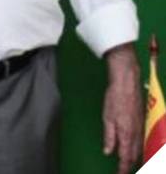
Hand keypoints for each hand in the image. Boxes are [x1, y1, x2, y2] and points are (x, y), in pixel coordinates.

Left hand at [102, 43, 142, 173]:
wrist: (127, 84)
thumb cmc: (115, 99)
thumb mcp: (107, 118)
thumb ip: (109, 137)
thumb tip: (108, 152)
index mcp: (127, 134)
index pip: (126, 157)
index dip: (123, 168)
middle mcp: (137, 134)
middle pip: (135, 156)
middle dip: (129, 166)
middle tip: (123, 171)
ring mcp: (141, 128)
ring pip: (140, 149)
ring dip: (135, 158)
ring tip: (128, 164)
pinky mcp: (142, 122)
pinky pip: (142, 141)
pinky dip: (139, 149)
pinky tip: (135, 149)